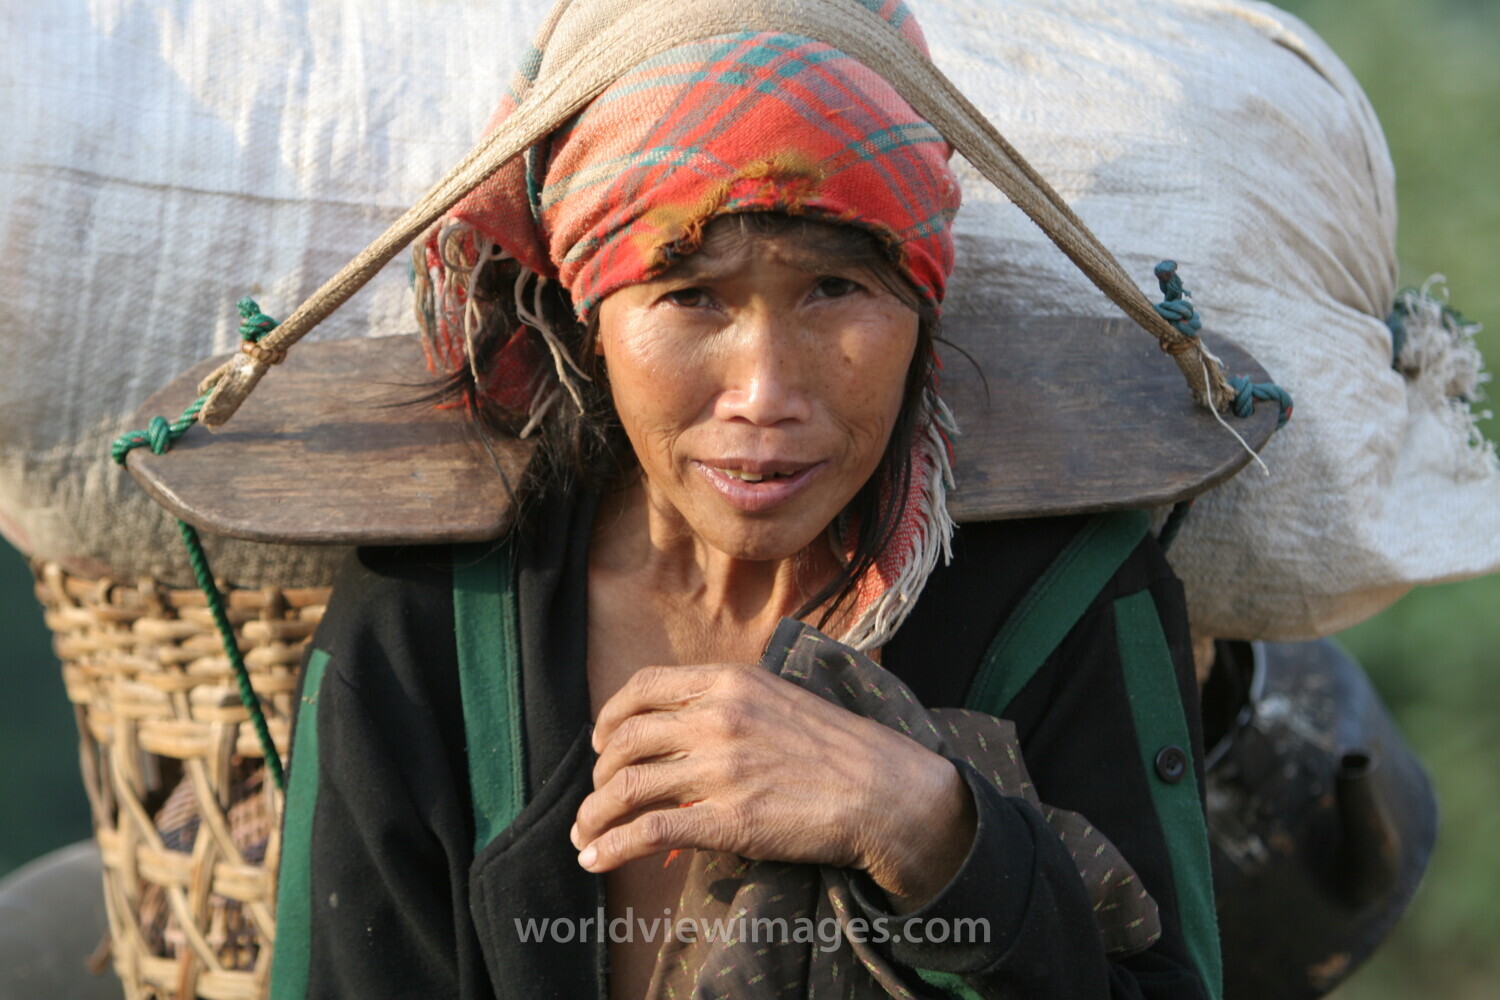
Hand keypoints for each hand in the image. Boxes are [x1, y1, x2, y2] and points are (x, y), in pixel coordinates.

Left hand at [571, 662, 976, 909]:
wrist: (883, 790)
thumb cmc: (838, 748)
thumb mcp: (781, 698)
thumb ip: (731, 702)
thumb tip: (685, 723)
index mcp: (730, 683)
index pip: (644, 687)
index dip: (610, 715)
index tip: (602, 740)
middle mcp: (717, 719)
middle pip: (627, 739)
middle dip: (600, 772)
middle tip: (599, 793)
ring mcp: (720, 770)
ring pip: (627, 785)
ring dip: (594, 813)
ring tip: (584, 833)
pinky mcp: (727, 819)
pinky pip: (648, 831)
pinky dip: (611, 845)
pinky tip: (595, 859)